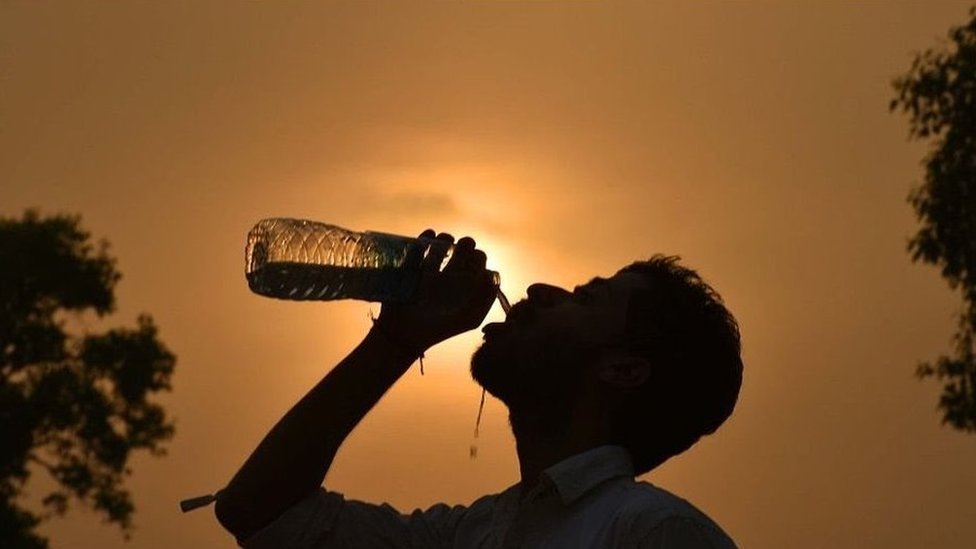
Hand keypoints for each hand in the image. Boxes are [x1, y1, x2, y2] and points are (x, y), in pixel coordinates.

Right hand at [373, 230, 497, 353]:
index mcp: (464, 287)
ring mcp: (429, 270)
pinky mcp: (410, 268)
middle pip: (462, 251)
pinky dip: (425, 238)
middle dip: (465, 245)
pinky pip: (418, 247)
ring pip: (441, 245)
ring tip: (445, 241)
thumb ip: (485, 298)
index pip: (477, 263)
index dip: (478, 258)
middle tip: (462, 248)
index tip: (474, 262)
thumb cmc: (439, 329)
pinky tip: (429, 237)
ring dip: (446, 238)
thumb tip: (491, 273)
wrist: (404, 335)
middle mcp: (449, 277)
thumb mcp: (469, 319)